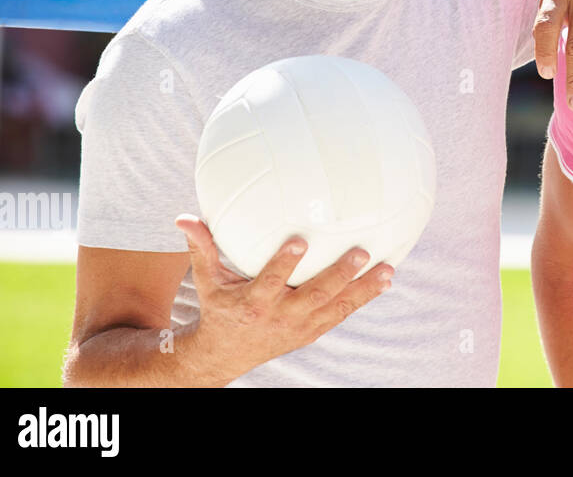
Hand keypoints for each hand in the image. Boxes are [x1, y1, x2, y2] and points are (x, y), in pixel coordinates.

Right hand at [175, 215, 393, 381]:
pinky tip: (385, 280)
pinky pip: (342, 313)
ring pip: (336, 307)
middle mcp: (280, 316)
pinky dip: (363, 298)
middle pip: (314, 295)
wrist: (225, 355)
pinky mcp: (312, 331)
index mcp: (254, 303)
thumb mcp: (206, 280)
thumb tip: (184, 216)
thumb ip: (202, 248)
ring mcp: (300, 327)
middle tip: (361, 252)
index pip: (270, 281)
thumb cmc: (218, 307)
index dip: (284, 264)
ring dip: (364, 290)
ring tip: (388, 269)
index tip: (300, 240)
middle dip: (339, 275)